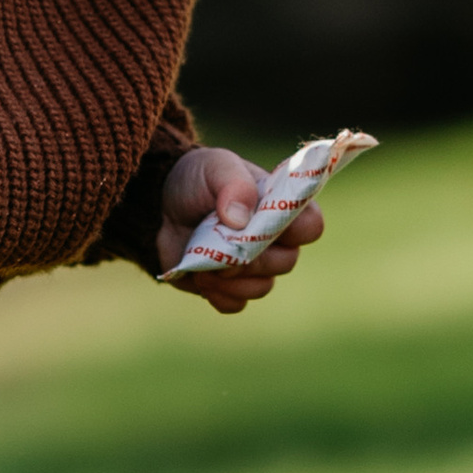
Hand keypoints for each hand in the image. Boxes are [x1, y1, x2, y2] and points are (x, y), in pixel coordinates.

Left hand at [155, 144, 325, 311]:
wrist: (161, 203)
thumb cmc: (199, 179)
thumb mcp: (214, 167)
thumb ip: (233, 184)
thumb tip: (240, 219)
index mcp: (280, 207)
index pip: (311, 226)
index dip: (296, 230)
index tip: (263, 222)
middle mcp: (275, 241)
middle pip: (286, 262)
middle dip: (251, 257)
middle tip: (221, 244)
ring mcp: (253, 267)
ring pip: (261, 287)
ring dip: (231, 279)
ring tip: (204, 261)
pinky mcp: (228, 287)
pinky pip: (235, 305)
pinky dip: (218, 295)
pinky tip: (200, 277)